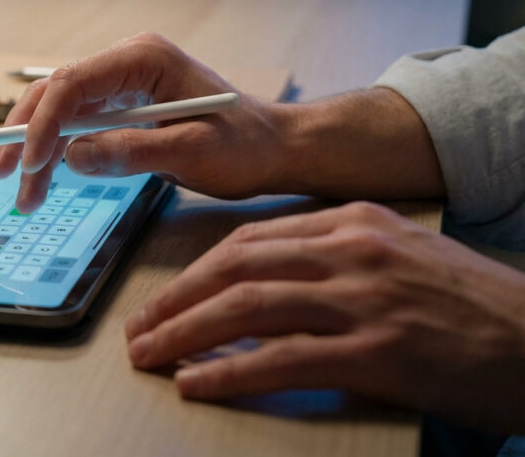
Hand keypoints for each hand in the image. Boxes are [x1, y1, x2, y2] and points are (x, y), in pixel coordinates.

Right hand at [0, 32, 288, 212]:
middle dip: (26, 136)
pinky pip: (79, 126)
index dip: (42, 124)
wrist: (276, 149)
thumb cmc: (245, 145)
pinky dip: (59, 154)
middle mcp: (126, 63)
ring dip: (37, 151)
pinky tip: (44, 179)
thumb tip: (71, 159)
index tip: (30, 165)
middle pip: (56, 94)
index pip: (72, 83)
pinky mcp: (124, 108)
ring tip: (23, 195)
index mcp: (142, 58)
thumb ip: (130, 152)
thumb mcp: (191, 151)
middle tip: (1, 176)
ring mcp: (123, 85)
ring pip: (61, 112)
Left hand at [125, 202, 524, 432]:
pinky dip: (228, 374)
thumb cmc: (469, 304)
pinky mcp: (376, 352)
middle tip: (138, 330)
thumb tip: (262, 285)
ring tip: (149, 357)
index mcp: (352, 222)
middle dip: (174, 301)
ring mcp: (364, 299)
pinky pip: (281, 360)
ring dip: (185, 335)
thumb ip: (333, 258)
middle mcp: (351, 250)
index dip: (195, 273)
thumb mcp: (399, 255)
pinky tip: (196, 385)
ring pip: (247, 308)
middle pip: (235, 268)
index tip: (163, 298)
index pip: (248, 240)